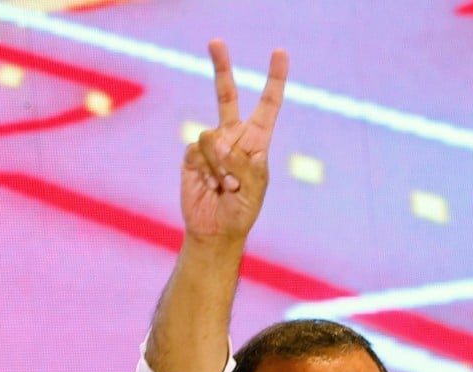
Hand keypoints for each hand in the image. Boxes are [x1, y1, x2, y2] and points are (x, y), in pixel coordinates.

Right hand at [180, 39, 288, 243]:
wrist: (215, 230)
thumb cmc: (242, 210)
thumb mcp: (253, 188)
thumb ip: (242, 163)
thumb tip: (221, 143)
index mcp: (257, 141)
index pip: (268, 105)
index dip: (274, 79)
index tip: (279, 53)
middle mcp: (233, 137)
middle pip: (226, 95)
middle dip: (221, 67)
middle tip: (215, 41)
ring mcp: (211, 145)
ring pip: (210, 136)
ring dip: (219, 164)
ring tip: (225, 185)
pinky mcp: (192, 156)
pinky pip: (196, 151)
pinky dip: (205, 170)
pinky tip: (211, 186)